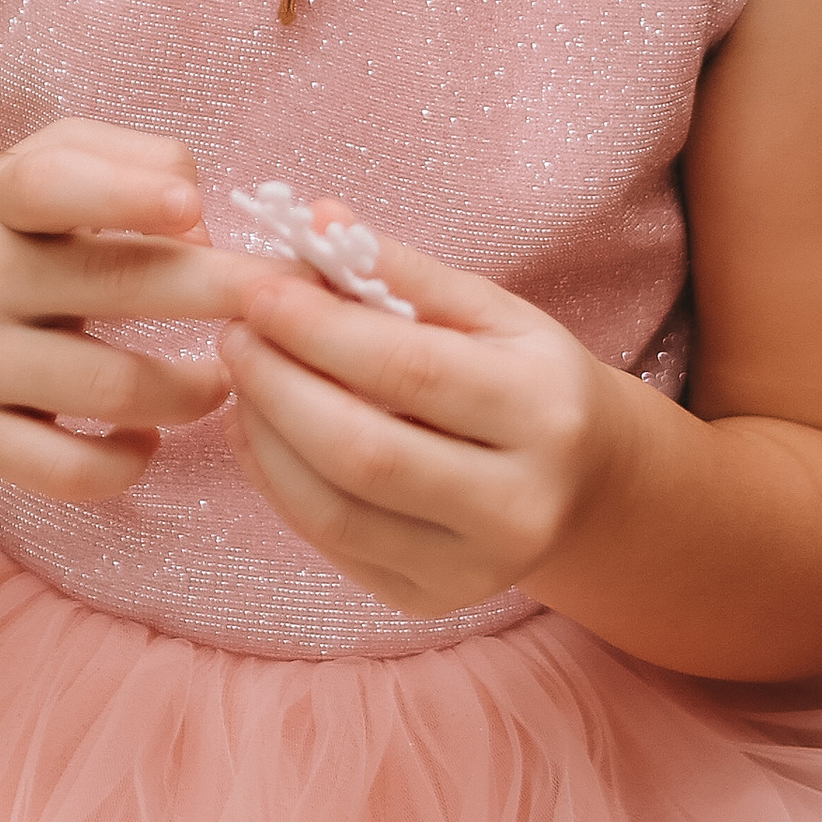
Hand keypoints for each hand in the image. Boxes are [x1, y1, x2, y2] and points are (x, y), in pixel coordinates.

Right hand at [0, 119, 257, 505]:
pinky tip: (148, 439)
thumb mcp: (48, 164)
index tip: (191, 207)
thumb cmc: (1, 230)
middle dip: (217, 294)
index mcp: (1, 199)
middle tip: (283, 303)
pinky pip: (68, 470)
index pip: (52, 184)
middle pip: (114, 287)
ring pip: (109, 388)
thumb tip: (199, 223)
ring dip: (193, 389)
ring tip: (225, 378)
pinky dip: (128, 463)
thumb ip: (133, 163)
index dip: (123, 193)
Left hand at [220, 228, 633, 621]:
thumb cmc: (528, 377)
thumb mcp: (491, 312)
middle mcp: (519, 505)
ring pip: (336, 513)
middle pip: (366, 454)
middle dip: (278, 387)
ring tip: (240, 378)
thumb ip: (404, 270)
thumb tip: (316, 220)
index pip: (410, 370)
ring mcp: (475, 569)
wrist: (588, 483)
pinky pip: (331, 545)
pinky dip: (277, 484)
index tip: (258, 289)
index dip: (320, 330)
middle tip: (233, 332)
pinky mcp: (431, 601)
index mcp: (543, 413)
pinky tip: (257, 432)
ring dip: (265, 438)